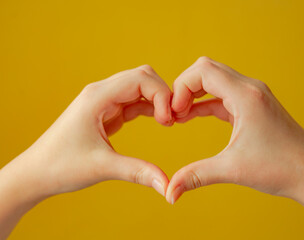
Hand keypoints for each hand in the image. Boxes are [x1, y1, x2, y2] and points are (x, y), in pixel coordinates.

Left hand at [0, 65, 171, 238]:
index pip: (139, 79)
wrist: (37, 173)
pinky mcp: (107, 112)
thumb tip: (168, 186)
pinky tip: (159, 121)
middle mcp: (101, 93)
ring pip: (139, 88)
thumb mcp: (102, 167)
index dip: (161, 95)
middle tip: (173, 119)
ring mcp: (104, 101)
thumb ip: (138, 172)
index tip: (169, 120)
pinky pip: (133, 102)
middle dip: (162, 94)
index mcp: (97, 97)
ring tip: (169, 122)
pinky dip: (149, 108)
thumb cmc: (61, 166)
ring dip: (157, 100)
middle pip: (142, 77)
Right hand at [166, 56, 303, 238]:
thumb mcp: (232, 169)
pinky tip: (192, 116)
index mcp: (246, 96)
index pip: (203, 71)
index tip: (173, 112)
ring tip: (179, 116)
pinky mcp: (253, 106)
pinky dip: (205, 103)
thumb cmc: (280, 168)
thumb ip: (196, 176)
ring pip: (215, 80)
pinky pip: (223, 96)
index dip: (181, 87)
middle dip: (185, 88)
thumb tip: (170, 193)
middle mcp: (251, 89)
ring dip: (194, 94)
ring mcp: (254, 96)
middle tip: (173, 113)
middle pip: (207, 69)